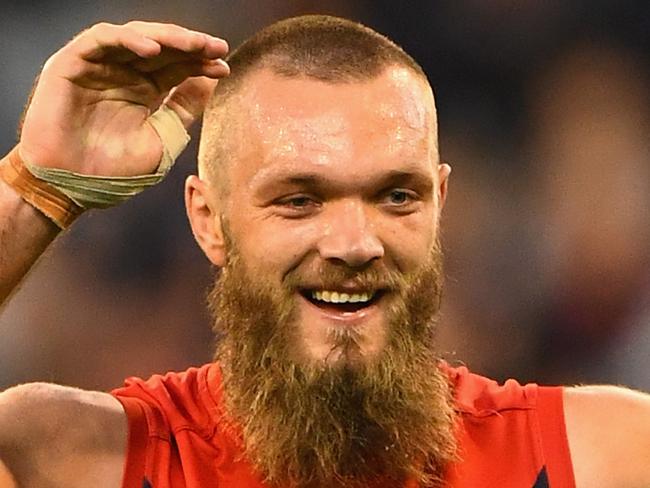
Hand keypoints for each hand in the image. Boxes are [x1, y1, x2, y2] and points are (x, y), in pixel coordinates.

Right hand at [18, 21, 228, 176]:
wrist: (72, 186)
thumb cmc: (114, 170)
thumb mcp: (162, 139)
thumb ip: (183, 110)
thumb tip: (210, 82)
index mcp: (145, 92)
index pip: (177, 68)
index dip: (201, 64)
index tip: (224, 67)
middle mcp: (124, 74)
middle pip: (162, 49)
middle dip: (191, 46)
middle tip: (216, 47)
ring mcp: (99, 66)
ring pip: (136, 36)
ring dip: (166, 37)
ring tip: (193, 44)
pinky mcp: (72, 63)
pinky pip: (101, 39)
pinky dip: (128, 39)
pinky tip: (153, 49)